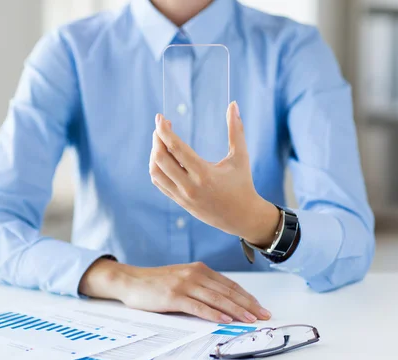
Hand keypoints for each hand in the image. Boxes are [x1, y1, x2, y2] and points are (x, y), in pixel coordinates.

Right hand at [79, 258, 271, 322]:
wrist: (132, 281)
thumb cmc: (157, 283)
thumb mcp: (183, 278)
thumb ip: (201, 285)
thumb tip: (224, 300)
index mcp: (199, 269)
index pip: (229, 285)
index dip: (246, 296)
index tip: (259, 306)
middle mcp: (195, 274)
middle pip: (227, 291)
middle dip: (248, 304)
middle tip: (263, 315)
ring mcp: (185, 284)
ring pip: (217, 299)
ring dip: (236, 310)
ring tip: (250, 319)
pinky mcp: (174, 296)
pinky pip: (199, 307)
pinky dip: (214, 314)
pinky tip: (226, 319)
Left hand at [150, 101, 279, 246]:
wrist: (242, 217)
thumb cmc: (243, 184)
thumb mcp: (241, 157)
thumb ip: (236, 130)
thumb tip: (233, 104)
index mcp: (204, 173)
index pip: (176, 148)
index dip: (164, 130)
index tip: (160, 117)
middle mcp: (190, 186)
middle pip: (161, 159)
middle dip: (157, 139)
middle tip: (160, 127)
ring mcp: (182, 196)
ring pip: (156, 172)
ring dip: (154, 154)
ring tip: (160, 141)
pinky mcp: (179, 202)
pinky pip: (159, 183)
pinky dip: (156, 168)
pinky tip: (161, 157)